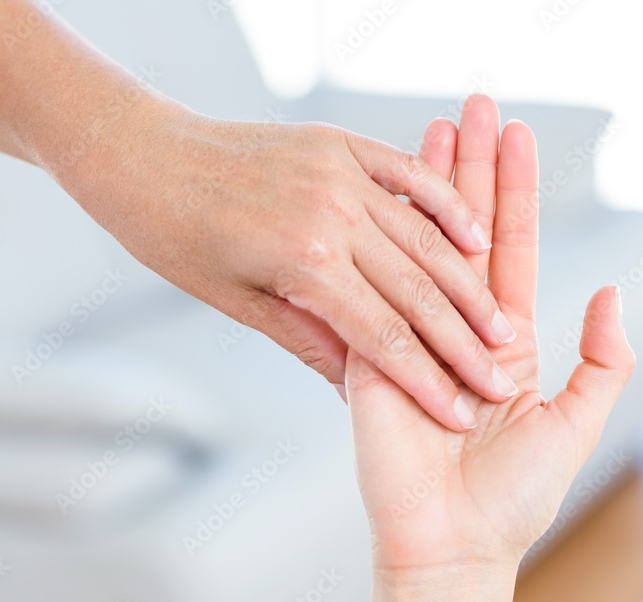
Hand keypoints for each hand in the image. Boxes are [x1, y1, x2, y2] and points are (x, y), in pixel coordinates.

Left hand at [54, 92, 523, 429]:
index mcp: (302, 262)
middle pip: (417, 292)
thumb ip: (306, 338)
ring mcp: (340, 172)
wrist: (140, 154)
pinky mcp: (339, 143)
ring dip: (468, 287)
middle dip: (462, 344)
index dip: (425, 383)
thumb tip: (359, 387)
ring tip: (502, 329)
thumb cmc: (174, 238)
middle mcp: (331, 213)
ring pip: (424, 239)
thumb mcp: (236, 301)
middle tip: (499, 384)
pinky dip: (444, 206)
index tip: (459, 416)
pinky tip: (477, 238)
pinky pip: (407, 175)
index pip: (382, 337)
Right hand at [345, 96, 634, 601]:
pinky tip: (370, 199)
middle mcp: (455, 334)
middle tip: (470, 109)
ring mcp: (409, 342)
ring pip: (416, 253)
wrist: (451, 547)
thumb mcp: (573, 424)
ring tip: (430, 132)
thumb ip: (601, 361)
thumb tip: (604, 294)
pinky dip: (370, 244)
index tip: (513, 138)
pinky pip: (369, 295)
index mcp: (505, 344)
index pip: (507, 252)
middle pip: (462, 238)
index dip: (512, 195)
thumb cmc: (513, 501)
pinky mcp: (370, 362)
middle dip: (469, 171)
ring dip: (422, 192)